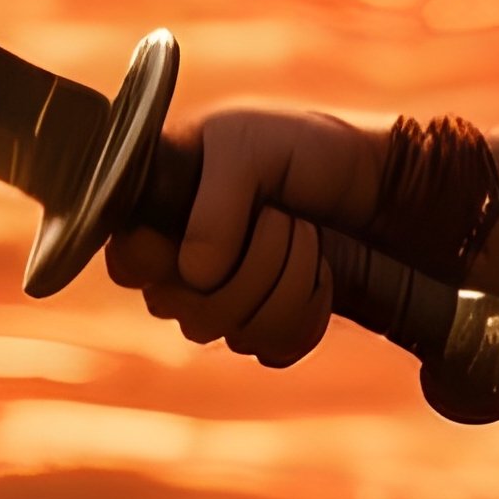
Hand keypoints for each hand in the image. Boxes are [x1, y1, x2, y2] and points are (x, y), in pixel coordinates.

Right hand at [105, 108, 382, 369]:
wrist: (370, 176)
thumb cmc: (295, 147)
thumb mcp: (246, 147)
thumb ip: (212, 205)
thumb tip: (195, 276)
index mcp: (155, 217)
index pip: (128, 266)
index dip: (161, 260)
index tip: (201, 227)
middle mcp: (179, 267)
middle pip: (183, 310)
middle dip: (252, 262)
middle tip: (282, 216)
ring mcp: (221, 304)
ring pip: (231, 334)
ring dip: (286, 281)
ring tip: (307, 234)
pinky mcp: (265, 330)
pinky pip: (270, 351)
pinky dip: (306, 313)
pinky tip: (319, 275)